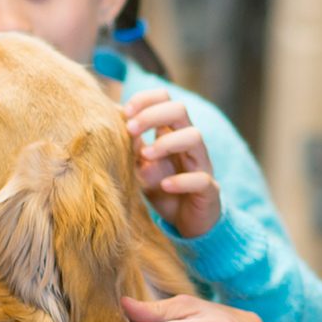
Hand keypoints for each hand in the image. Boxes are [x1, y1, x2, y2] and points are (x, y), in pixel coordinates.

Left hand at [122, 89, 220, 237]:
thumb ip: (131, 144)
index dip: (146, 100)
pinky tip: (165, 186)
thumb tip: (113, 118)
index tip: (125, 112)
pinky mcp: (208, 190)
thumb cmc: (162, 188)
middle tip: (130, 129)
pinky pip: (201, 179)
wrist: (185, 222)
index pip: (165, 98)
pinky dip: (181, 181)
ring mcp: (201, 165)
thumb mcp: (140, 165)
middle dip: (152, 115)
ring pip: (194, 137)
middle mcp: (189, 143)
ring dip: (167, 142)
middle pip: (180, 110)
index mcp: (172, 132)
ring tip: (145, 156)